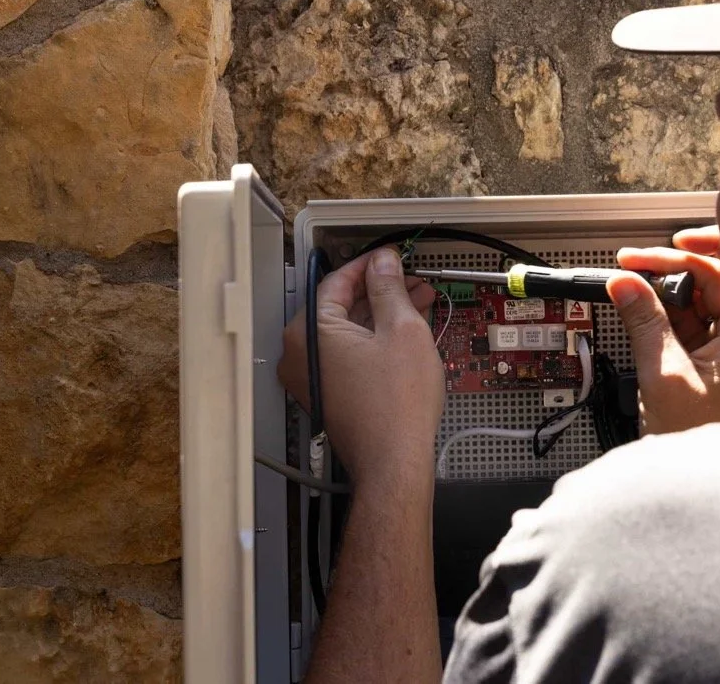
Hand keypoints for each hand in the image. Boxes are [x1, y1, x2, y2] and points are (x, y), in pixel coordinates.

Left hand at [278, 249, 442, 482]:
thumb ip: (389, 288)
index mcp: (309, 332)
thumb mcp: (402, 329)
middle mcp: (301, 353)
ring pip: (347, 330)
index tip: (391, 258)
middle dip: (381, 290)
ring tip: (418, 304)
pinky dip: (374, 339)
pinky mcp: (327, 393)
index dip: (370, 265)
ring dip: (382, 314)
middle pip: (341, 305)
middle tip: (411, 282)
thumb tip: (383, 264)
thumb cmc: (395, 406)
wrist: (394, 460)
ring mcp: (311, 376)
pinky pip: (348, 353)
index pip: (336, 280)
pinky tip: (405, 332)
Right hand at [607, 226, 719, 434]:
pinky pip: (689, 329)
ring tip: (631, 295)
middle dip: (670, 270)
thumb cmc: (705, 444)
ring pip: (696, 305)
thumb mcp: (665, 376)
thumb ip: (644, 323)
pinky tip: (641, 319)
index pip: (719, 271)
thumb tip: (625, 283)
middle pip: (711, 282)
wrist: (709, 488)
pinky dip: (664, 319)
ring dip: (663, 295)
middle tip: (633, 269)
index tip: (637, 258)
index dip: (679, 256)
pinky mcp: (710, 367)